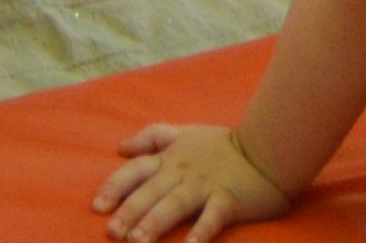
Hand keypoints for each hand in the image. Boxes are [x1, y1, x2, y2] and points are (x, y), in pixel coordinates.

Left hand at [102, 123, 291, 238]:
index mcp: (171, 157)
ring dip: (156, 222)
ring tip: (138, 241)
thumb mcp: (184, 132)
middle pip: (151, 191)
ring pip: (175, 203)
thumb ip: (152, 137)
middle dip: (130, 212)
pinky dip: (202, 231)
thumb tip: (120, 148)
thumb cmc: (223, 145)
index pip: (136, 170)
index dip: (115, 187)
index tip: (98, 206)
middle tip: (112, 232)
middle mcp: (183, 171)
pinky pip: (213, 216)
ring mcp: (206, 185)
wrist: (267, 147)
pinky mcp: (230, 199)